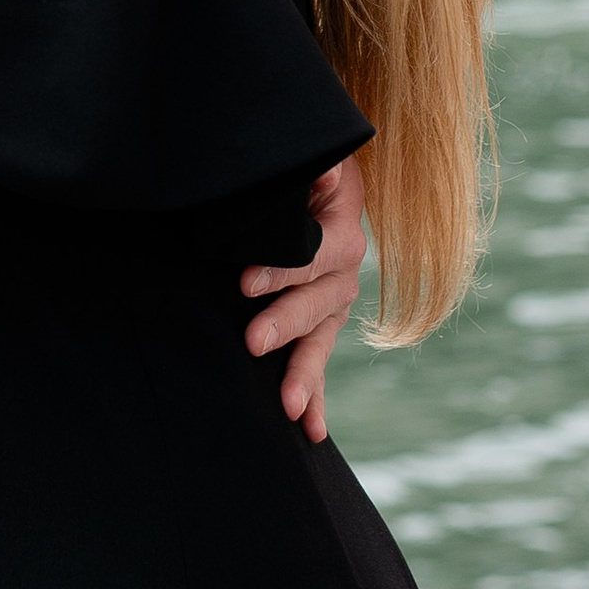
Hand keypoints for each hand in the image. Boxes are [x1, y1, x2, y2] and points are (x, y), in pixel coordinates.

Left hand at [242, 158, 366, 443]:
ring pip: (322, 339)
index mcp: (342, 226)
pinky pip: (318, 359)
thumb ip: (309, 167)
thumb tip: (315, 168)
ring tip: (289, 406)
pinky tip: (311, 430)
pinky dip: (316, 395)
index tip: (244, 283)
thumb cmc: (295, 167)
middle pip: (322, 302)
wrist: (302, 178)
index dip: (284, 269)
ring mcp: (333, 300)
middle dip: (287, 324)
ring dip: (307, 374)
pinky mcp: (318, 322)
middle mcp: (344, 268)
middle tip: (252, 341)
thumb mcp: (307, 158)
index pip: (318, 253)